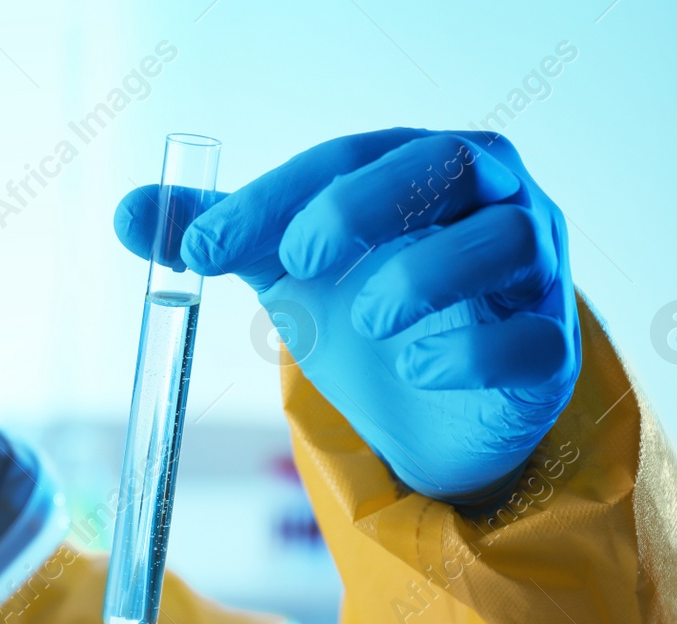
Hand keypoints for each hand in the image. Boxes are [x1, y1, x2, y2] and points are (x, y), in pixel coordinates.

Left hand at [114, 129, 579, 504]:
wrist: (435, 412)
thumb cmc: (371, 315)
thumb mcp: (290, 271)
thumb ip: (221, 236)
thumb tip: (126, 212)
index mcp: (422, 167)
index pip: (352, 157)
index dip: (276, 197)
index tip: (201, 249)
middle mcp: (492, 201)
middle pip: (446, 163)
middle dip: (366, 204)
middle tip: (295, 262)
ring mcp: (533, 274)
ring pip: (504, 241)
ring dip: (424, 276)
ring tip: (366, 323)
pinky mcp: (549, 352)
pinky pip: (529, 338)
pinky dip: (472, 351)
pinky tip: (418, 370)